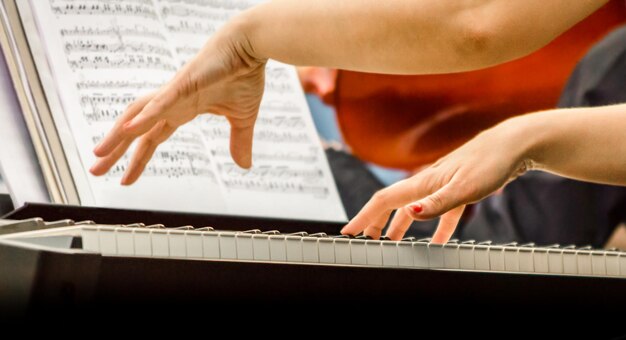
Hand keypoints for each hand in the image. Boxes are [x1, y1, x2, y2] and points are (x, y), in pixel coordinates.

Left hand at [90, 21, 266, 184]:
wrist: (250, 48)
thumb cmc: (243, 75)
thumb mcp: (242, 119)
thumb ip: (239, 142)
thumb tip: (244, 166)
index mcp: (182, 110)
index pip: (153, 138)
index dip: (138, 159)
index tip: (125, 179)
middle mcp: (171, 103)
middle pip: (136, 130)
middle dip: (115, 151)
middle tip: (95, 170)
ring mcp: (174, 92)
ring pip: (137, 114)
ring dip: (117, 134)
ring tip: (99, 153)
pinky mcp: (183, 84)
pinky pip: (159, 102)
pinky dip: (144, 116)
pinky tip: (128, 130)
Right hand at [341, 119, 534, 242]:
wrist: (514, 144)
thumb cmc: (491, 162)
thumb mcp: (464, 188)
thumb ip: (436, 203)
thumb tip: (410, 214)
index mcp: (423, 182)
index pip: (384, 201)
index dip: (364, 216)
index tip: (349, 231)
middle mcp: (427, 183)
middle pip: (393, 204)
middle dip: (375, 222)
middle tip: (366, 240)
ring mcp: (442, 185)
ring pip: (413, 209)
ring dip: (399, 225)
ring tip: (392, 242)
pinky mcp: (458, 189)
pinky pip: (441, 212)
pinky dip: (435, 227)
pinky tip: (437, 242)